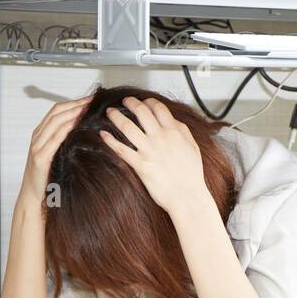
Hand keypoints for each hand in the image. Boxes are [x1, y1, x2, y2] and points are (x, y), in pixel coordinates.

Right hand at [18, 96, 89, 209]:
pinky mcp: (40, 157)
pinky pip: (54, 138)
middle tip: (92, 100)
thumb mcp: (58, 155)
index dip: (73, 103)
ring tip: (88, 107)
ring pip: (55, 122)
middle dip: (75, 104)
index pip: (57, 111)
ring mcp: (37, 146)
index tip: (90, 99)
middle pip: (56, 112)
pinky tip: (76, 123)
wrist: (33, 196)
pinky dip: (65, 128)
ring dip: (72, 112)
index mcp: (41, 134)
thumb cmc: (48, 177)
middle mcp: (37, 137)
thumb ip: (66, 142)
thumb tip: (85, 132)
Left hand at [100, 96, 209, 217]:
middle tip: (124, 101)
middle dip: (130, 103)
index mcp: (174, 132)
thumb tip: (172, 120)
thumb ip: (182, 131)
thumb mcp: (193, 147)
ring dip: (116, 116)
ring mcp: (149, 151)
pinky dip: (110, 140)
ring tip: (110, 112)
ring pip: (127, 127)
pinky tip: (103, 134)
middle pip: (141, 112)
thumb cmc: (191, 175)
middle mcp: (160, 138)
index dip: (149, 101)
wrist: (188, 196)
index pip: (159, 108)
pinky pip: (121, 149)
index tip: (144, 101)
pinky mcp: (140, 165)